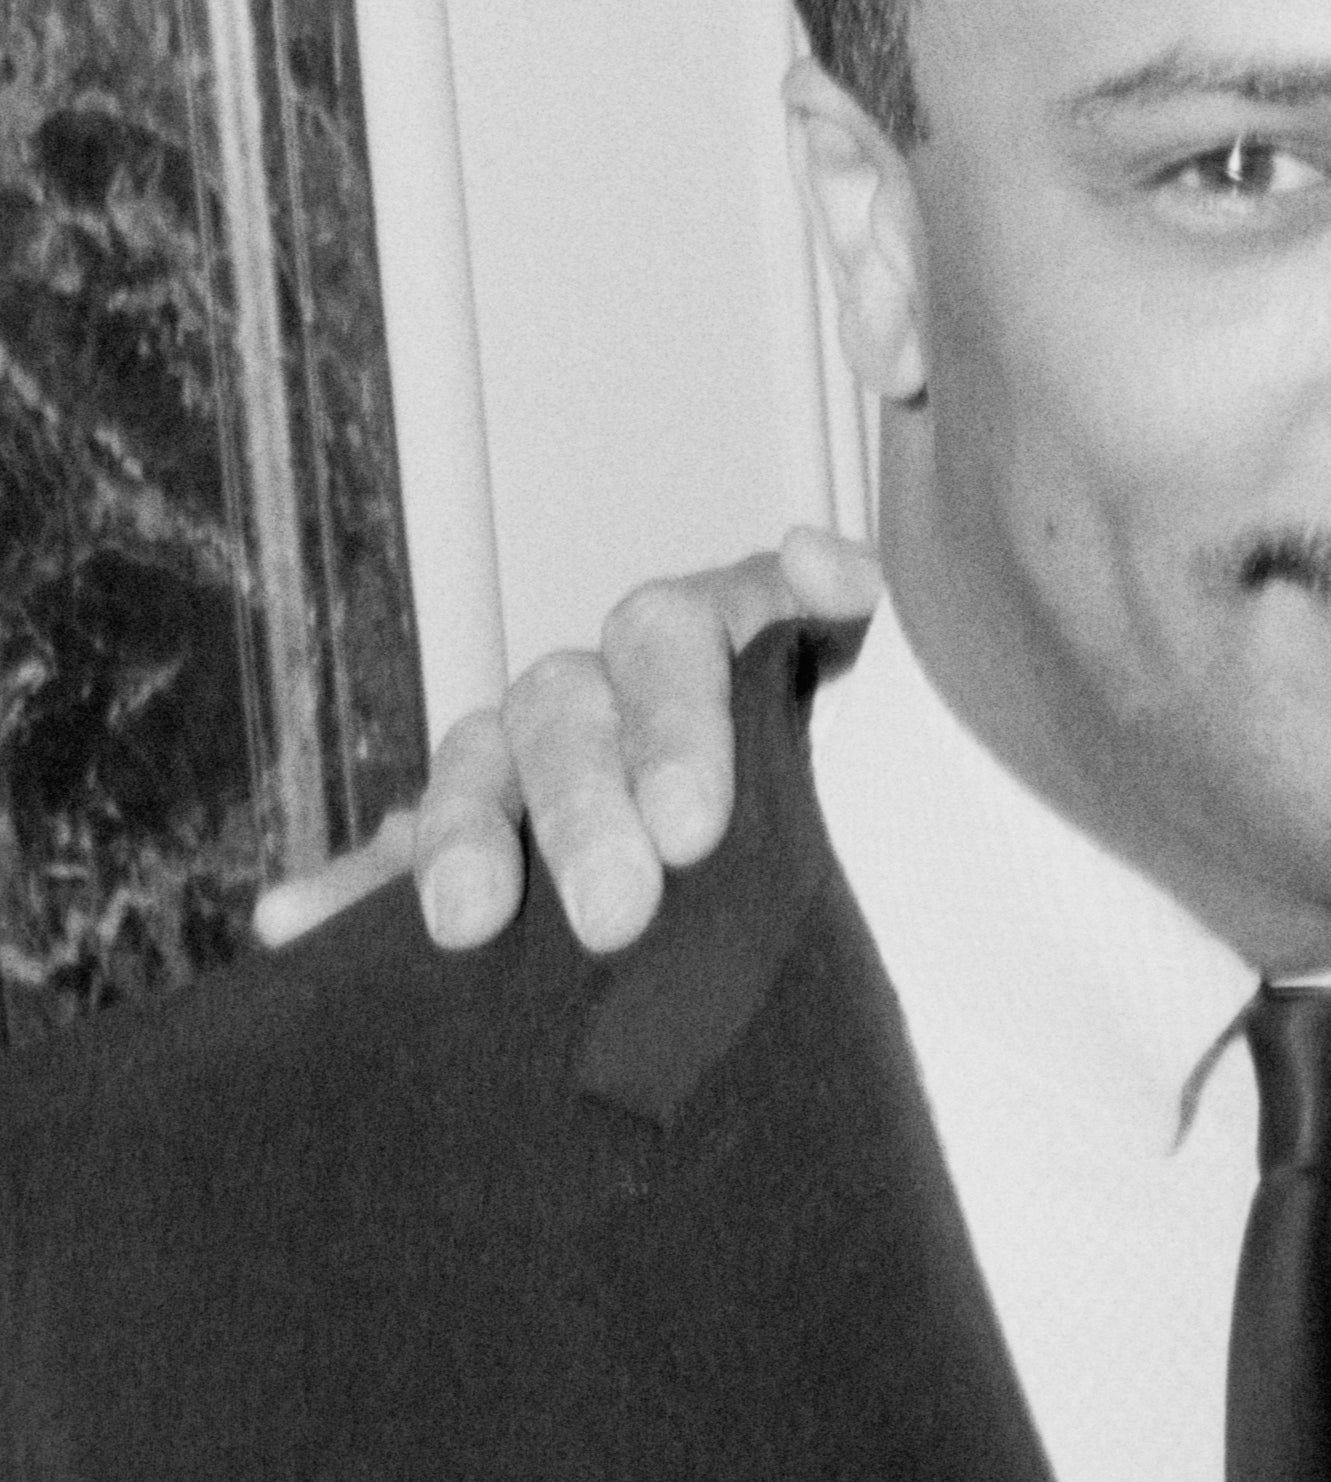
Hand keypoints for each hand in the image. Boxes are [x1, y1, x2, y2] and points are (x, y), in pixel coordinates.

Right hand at [253, 526, 883, 956]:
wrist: (844, 845)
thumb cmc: (866, 749)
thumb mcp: (885, 681)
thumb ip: (856, 614)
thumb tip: (819, 557)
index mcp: (704, 636)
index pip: (675, 638)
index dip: (679, 726)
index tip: (696, 830)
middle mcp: (605, 683)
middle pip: (569, 715)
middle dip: (586, 813)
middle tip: (620, 912)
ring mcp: (530, 756)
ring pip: (477, 771)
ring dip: (462, 841)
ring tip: (465, 923)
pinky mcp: (477, 836)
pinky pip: (398, 851)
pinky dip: (348, 886)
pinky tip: (295, 921)